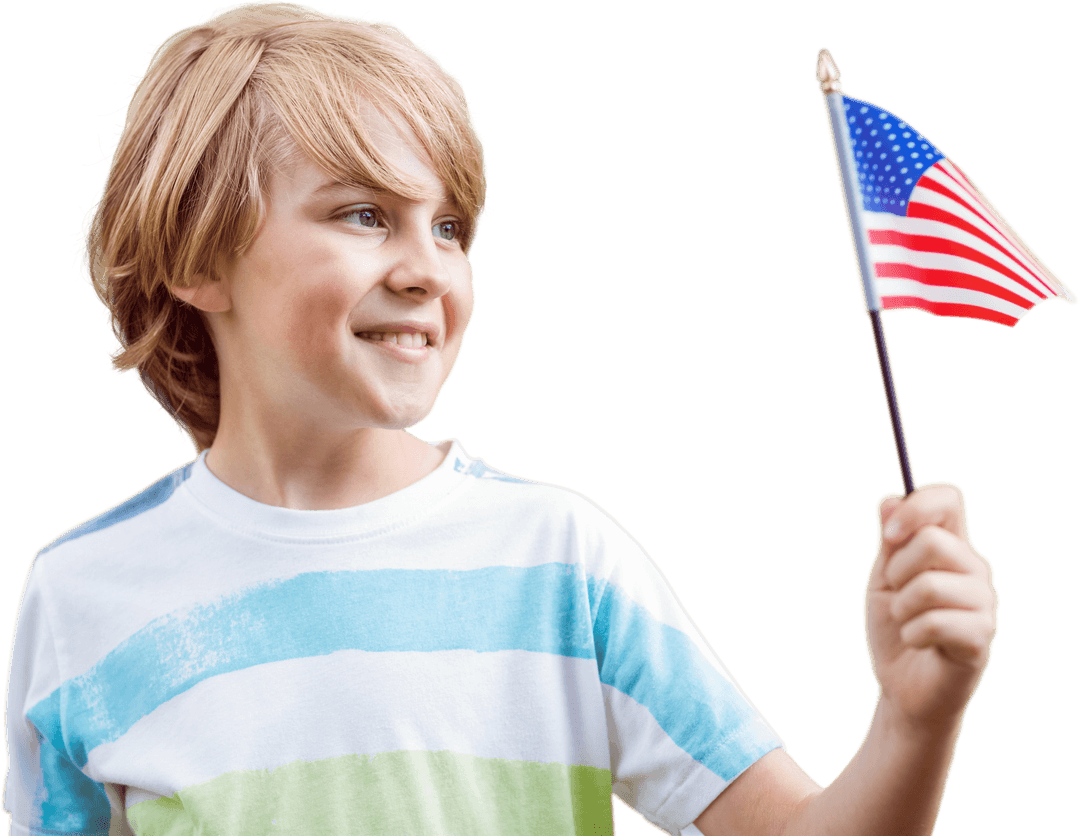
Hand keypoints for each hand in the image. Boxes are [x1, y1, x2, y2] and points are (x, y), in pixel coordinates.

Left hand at [864, 483, 998, 729]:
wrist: (903, 686)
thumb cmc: (896, 627)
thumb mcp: (884, 579)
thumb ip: (890, 541)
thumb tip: (890, 499)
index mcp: (951, 546)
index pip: (948, 500)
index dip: (917, 507)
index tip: (888, 535)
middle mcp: (974, 568)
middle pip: (932, 541)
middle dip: (896, 571)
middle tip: (897, 594)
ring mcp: (983, 603)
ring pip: (929, 585)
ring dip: (901, 608)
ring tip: (907, 622)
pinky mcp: (982, 636)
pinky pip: (934, 622)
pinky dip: (911, 634)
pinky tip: (918, 643)